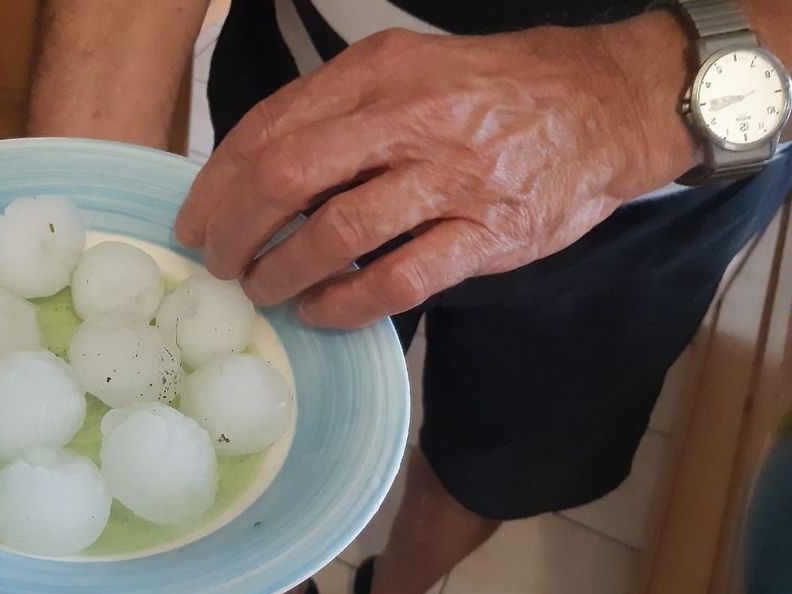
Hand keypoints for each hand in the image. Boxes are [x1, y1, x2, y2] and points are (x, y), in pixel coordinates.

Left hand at [175, 13, 699, 328]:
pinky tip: (322, 313)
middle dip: (235, 233)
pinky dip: (346, 305)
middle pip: (285, 180)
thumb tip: (256, 169)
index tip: (193, 221)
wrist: (610, 102)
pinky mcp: (491, 233)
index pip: (267, 130)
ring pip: (335, 234)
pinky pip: (398, 280)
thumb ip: (337, 110)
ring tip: (265, 291)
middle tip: (220, 265)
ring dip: (283, 273)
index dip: (214, 184)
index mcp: (378, 74)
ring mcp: (453, 177)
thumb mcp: (410, 69)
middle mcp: (410, 118)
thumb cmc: (498, 89)